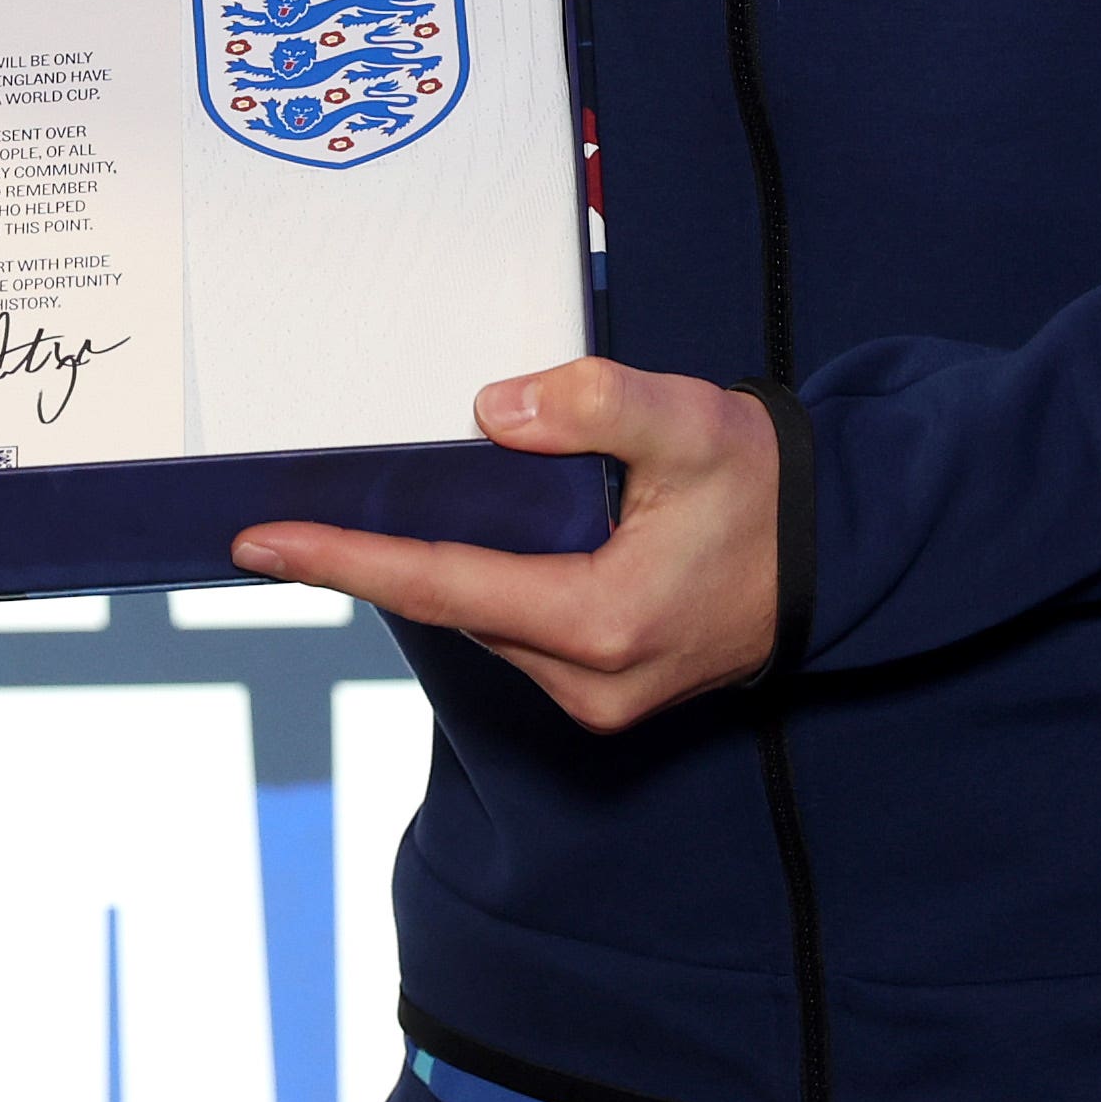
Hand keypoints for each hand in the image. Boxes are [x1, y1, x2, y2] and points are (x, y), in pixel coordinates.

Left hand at [228, 358, 781, 733]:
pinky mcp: (605, 689)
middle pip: (451, 604)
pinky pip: (514, 627)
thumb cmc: (768, 487)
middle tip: (291, 507)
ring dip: (436, 566)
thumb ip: (592, 404)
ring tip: (378, 508)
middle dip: (374, 556)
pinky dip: (480, 582)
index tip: (259, 541)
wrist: (841, 550)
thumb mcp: (690, 420)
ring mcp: (598, 697)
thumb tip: (492, 415)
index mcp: (600, 622)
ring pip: (481, 618)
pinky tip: (461, 535)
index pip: (438, 586)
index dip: (342, 561)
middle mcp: (589, 680)